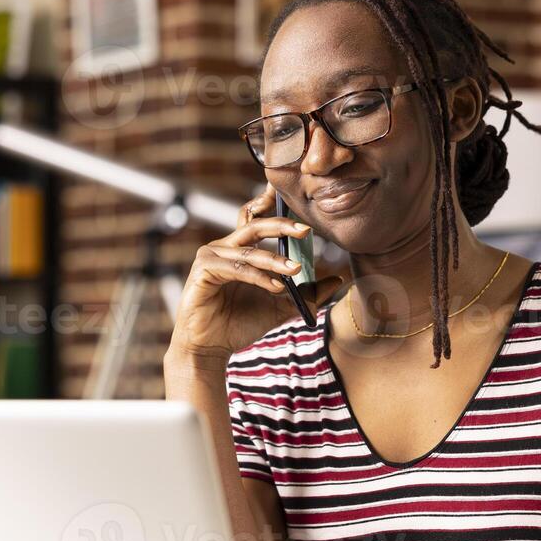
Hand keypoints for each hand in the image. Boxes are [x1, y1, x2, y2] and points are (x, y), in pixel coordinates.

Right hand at [168, 183, 344, 361]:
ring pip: (249, 251)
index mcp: (238, 248)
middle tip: (306, 230)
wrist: (211, 348)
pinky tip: (276, 287)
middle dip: (281, 225)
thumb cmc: (239, 324)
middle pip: (254, 226)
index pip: (255, 217)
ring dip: (275, 260)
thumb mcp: (280, 306)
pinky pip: (237, 269)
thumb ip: (306, 292)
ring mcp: (210, 257)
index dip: (268, 201)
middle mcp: (223, 247)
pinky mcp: (203, 271)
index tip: (287, 192)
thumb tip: (337, 278)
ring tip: (296, 270)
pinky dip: (258, 277)